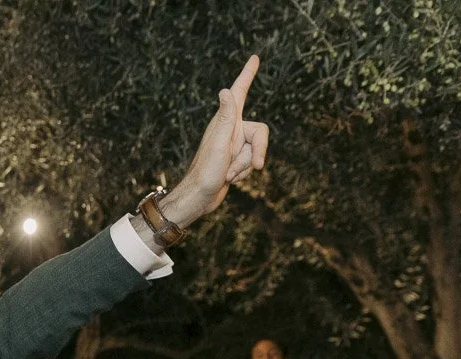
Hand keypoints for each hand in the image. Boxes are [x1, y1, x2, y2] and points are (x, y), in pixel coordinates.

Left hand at [159, 55, 269, 225]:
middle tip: (256, 167)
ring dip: (245, 166)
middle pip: (261, 133)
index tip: (254, 58)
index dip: (247, 75)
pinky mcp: (235, 160)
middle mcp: (231, 130)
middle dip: (258, 152)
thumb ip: (226, 117)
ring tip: (228, 174)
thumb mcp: (219, 143)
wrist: (199, 198)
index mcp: (226, 121)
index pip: (240, 92)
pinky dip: (243, 173)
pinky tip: (229, 179)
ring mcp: (234, 145)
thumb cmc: (206, 171)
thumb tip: (225, 90)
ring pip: (257, 151)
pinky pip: (251, 163)